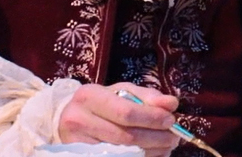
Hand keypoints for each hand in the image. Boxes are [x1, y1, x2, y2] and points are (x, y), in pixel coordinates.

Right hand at [58, 83, 180, 156]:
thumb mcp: (122, 92)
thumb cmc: (101, 103)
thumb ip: (147, 96)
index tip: (171, 120)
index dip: (151, 118)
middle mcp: (78, 119)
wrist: (68, 119)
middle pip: (125, 136)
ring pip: (122, 153)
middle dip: (155, 137)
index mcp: (89, 96)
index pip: (126, 111)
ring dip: (151, 151)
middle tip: (174, 137)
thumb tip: (172, 103)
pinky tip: (152, 154)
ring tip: (166, 146)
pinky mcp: (81, 156)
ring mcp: (77, 143)